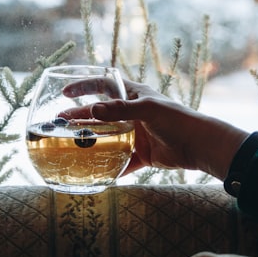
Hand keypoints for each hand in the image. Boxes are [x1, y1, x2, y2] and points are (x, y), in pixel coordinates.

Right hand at [60, 78, 249, 178]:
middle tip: (58, 123)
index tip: (65, 92)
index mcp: (134, 95)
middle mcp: (131, 113)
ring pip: (106, 137)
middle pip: (99, 114)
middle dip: (79, 118)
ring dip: (89, 141)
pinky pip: (119, 160)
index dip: (83, 86)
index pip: (103, 84)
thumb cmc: (177, 120)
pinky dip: (107, 166)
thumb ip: (121, 110)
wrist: (199, 146)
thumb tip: (92, 108)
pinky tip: (91, 172)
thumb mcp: (149, 109)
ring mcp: (135, 134)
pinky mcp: (140, 154)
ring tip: (69, 146)